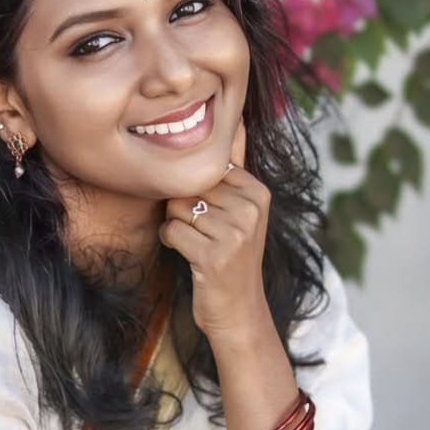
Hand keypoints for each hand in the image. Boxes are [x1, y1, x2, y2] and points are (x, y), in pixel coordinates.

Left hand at [158, 120, 271, 341]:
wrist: (239, 312)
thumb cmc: (232, 259)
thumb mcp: (240, 210)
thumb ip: (234, 167)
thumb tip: (235, 118)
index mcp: (258, 191)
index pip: (205, 169)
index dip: (197, 193)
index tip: (213, 218)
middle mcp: (251, 208)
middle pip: (188, 187)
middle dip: (185, 211)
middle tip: (205, 235)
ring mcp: (234, 232)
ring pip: (176, 208)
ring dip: (179, 229)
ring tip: (199, 246)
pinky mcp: (214, 255)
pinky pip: (171, 231)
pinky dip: (173, 244)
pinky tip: (192, 258)